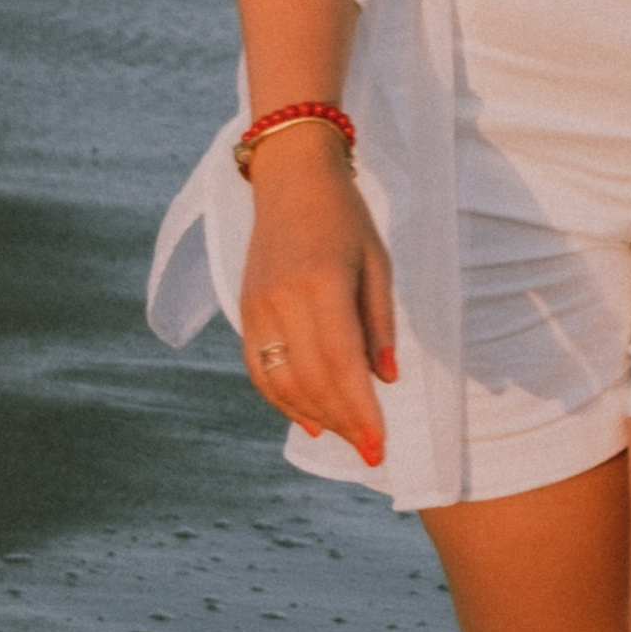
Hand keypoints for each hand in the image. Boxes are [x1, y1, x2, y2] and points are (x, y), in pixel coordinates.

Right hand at [237, 127, 398, 468]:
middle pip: (310, 380)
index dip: (359, 411)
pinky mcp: (245, 311)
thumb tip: (386, 380)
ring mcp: (257, 308)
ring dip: (314, 417)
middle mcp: (282, 300)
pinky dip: (283, 400)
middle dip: (343, 423)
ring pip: (280, 382)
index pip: (341, 364)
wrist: (290, 179)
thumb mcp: (377, 263)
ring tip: (346, 437)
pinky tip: (309, 420)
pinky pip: (260, 369)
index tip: (379, 445)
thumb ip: (380, 323)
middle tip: (370, 452)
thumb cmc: (345, 218)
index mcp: (321, 284)